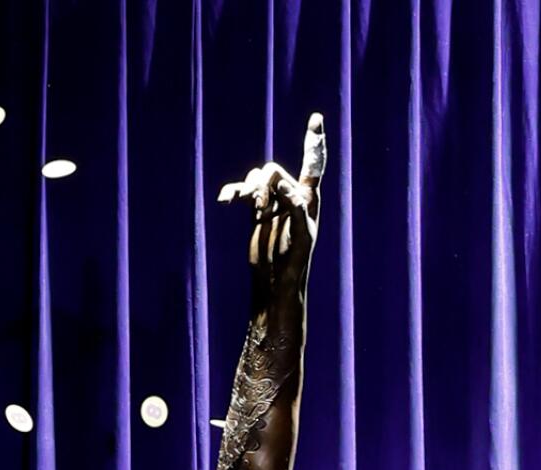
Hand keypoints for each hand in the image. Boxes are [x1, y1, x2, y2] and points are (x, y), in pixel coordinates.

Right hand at [217, 113, 325, 301]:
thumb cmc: (295, 263)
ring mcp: (272, 202)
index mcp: (309, 199)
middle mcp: (292, 196)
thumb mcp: (301, 236)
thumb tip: (281, 184)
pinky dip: (234, 192)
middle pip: (273, 171)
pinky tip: (225, 201)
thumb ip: (295, 207)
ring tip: (253, 211)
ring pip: (256, 179)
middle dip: (263, 184)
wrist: (276, 281)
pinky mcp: (256, 211)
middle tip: (260, 208)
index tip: (316, 118)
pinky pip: (242, 192)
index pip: (313, 164)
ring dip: (250, 190)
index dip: (314, 141)